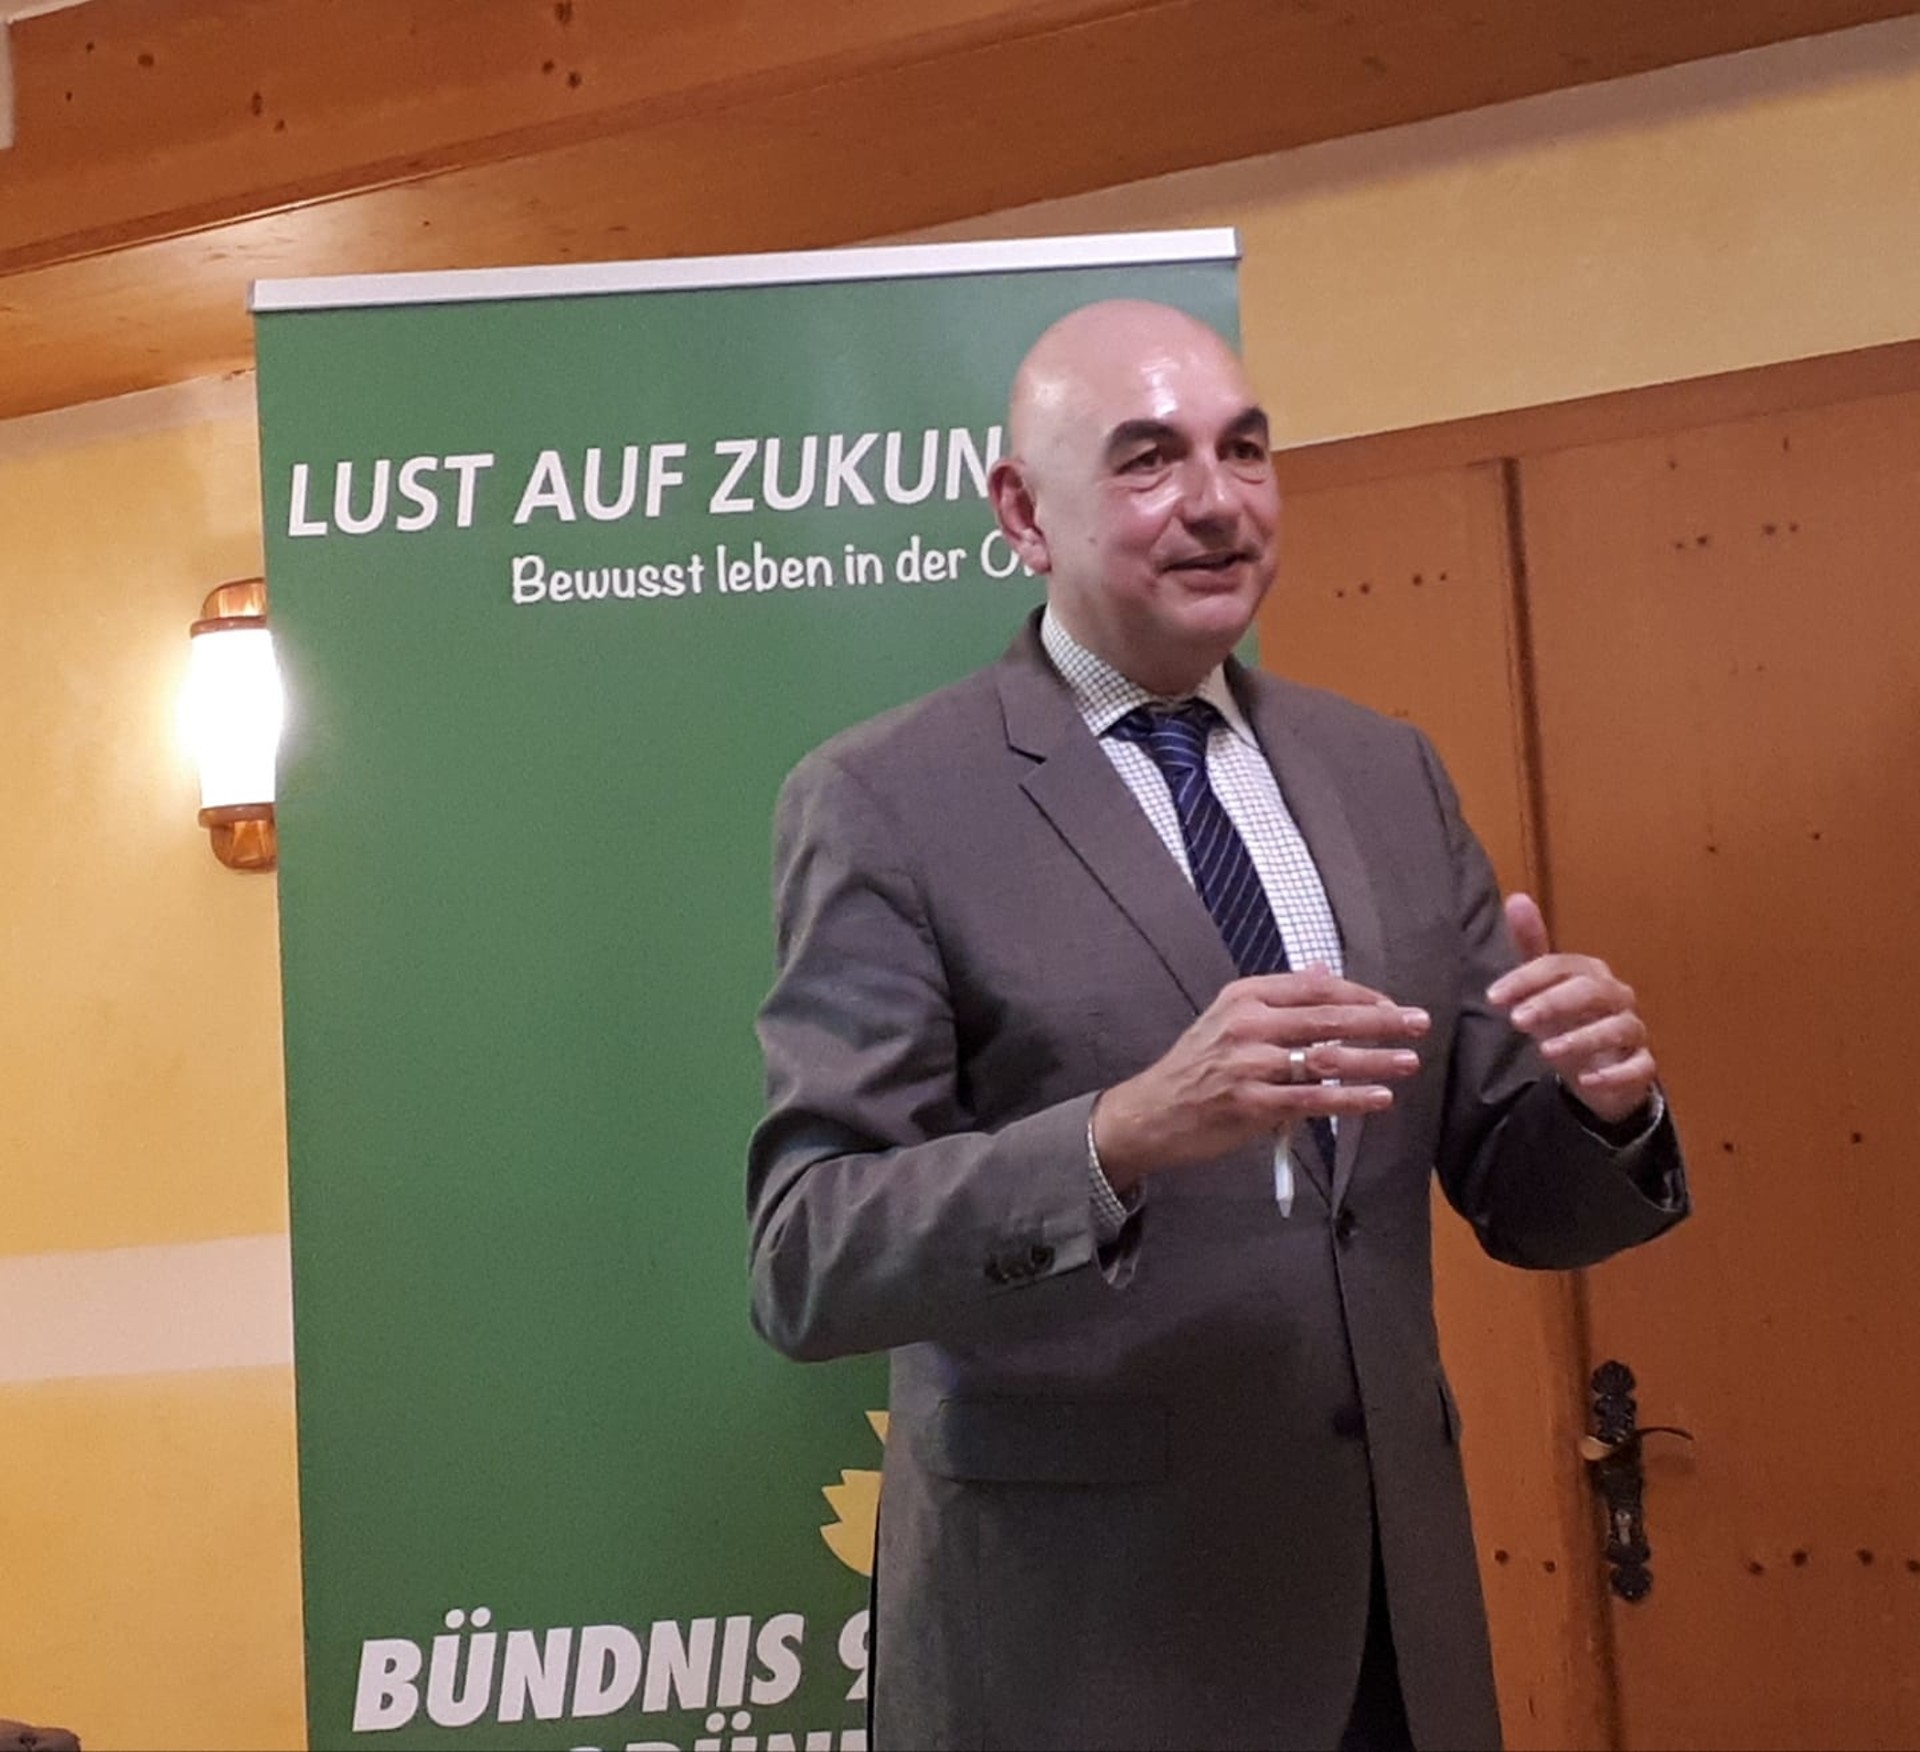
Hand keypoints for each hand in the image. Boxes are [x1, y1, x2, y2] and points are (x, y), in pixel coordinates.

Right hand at [1091, 965, 1428, 1190]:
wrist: (1151, 1112)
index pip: (1314, 987)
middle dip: (1379, 1020)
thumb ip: (1277, 997)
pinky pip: (1312, 1100)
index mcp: (1244, 997)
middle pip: (1327, 1017)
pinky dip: (1349, 1099)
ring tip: (1409, 1061)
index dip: (1359, 994)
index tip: (1392, 1005)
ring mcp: (1249, 1064)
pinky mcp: (1251, 1104)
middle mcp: (1248, 1024)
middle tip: (1419, 1022)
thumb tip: (1323, 971)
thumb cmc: (1194, 1067)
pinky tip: (1379, 1099)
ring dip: (1373, 1059)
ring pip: (1325, 1058)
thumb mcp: (1227, 1018)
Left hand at [1487, 892, 1657, 1127]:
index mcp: (1591, 974)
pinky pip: (1639, 1067)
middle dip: (1553, 1003)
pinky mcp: (1642, 1066)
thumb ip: (1531, 945)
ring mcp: (1633, 1031)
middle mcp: (1617, 997)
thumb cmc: (1569, 1019)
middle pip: (1591, 992)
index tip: (1493, 997)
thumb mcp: (1545, 985)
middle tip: (1517, 1020)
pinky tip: (1587, 1080)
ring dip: (1582, 1039)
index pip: (1560, 966)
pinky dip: (1615, 1074)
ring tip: (1545, 1051)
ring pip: (1618, 1028)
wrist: (1599, 1067)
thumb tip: (1517, 898)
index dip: (1527, 978)